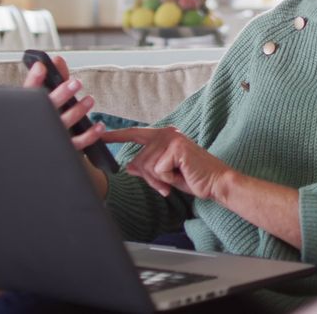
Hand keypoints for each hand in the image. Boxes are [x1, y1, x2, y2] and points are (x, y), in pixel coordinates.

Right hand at [22, 55, 104, 151]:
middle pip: (48, 107)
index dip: (34, 78)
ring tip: (90, 100)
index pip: (28, 92)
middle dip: (62, 94)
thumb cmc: (47, 117)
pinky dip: (91, 134)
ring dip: (79, 110)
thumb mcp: (49, 96)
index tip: (41, 66)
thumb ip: (54, 77)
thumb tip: (58, 59)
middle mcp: (38, 123)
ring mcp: (51, 137)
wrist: (40, 152)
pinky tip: (99, 125)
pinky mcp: (64, 149)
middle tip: (76, 83)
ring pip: (65, 123)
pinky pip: (78, 143)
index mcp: (29, 108)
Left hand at [102, 127, 234, 199]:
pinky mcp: (175, 148)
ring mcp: (171, 139)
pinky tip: (181, 174)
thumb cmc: (194, 178)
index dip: (117, 136)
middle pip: (139, 159)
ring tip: (177, 177)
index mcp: (164, 135)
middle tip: (168, 181)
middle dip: (150, 177)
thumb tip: (129, 166)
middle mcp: (167, 133)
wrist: (216, 182)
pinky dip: (168, 179)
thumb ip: (147, 168)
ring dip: (160, 180)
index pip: (135, 134)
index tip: (101, 135)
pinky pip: (157, 171)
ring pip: (147, 167)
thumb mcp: (165, 174)